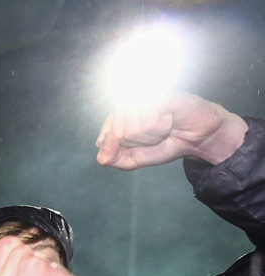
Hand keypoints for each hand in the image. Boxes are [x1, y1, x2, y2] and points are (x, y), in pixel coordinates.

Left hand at [96, 92, 247, 169]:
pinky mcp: (157, 93)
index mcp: (115, 117)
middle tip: (154, 134)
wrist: (194, 139)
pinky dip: (160, 128)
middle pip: (118, 135)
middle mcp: (125, 104)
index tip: (138, 143)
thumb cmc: (162, 145)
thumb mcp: (130, 161)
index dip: (122, 148)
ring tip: (163, 126)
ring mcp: (141, 96)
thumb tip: (103, 140)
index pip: (103, 139)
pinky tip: (169, 118)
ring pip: (132, 129)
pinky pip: (147, 121)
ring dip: (151, 135)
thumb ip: (110, 158)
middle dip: (138, 142)